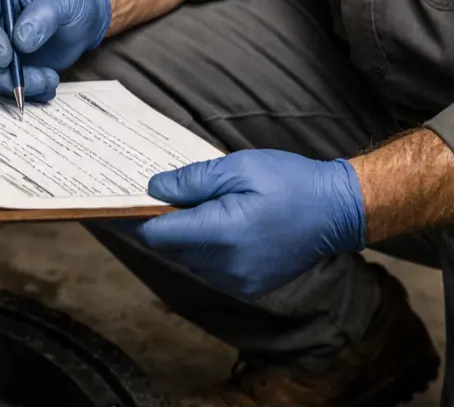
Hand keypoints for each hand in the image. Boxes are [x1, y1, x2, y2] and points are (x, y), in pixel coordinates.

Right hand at [0, 0, 111, 101]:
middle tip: (23, 80)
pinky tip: (47, 85)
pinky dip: (22, 91)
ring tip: (47, 79)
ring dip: (12, 83)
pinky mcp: (1, 66)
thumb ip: (43, 17)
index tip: (6, 56)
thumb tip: (21, 41)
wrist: (82, 20)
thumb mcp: (63, 1)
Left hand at [136, 149, 365, 299]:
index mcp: (222, 234)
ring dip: (180, 234)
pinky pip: (210, 266)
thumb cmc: (289, 180)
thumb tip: (154, 189)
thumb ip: (193, 181)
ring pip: (189, 258)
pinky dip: (201, 245)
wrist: (337, 210)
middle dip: (157, 221)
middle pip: (170, 246)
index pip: (159, 234)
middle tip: (143, 192)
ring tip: (178, 202)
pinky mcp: (250, 285)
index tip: (116, 200)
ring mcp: (239, 281)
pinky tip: (207, 219)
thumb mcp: (238, 167)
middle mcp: (226, 266)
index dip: (134, 217)